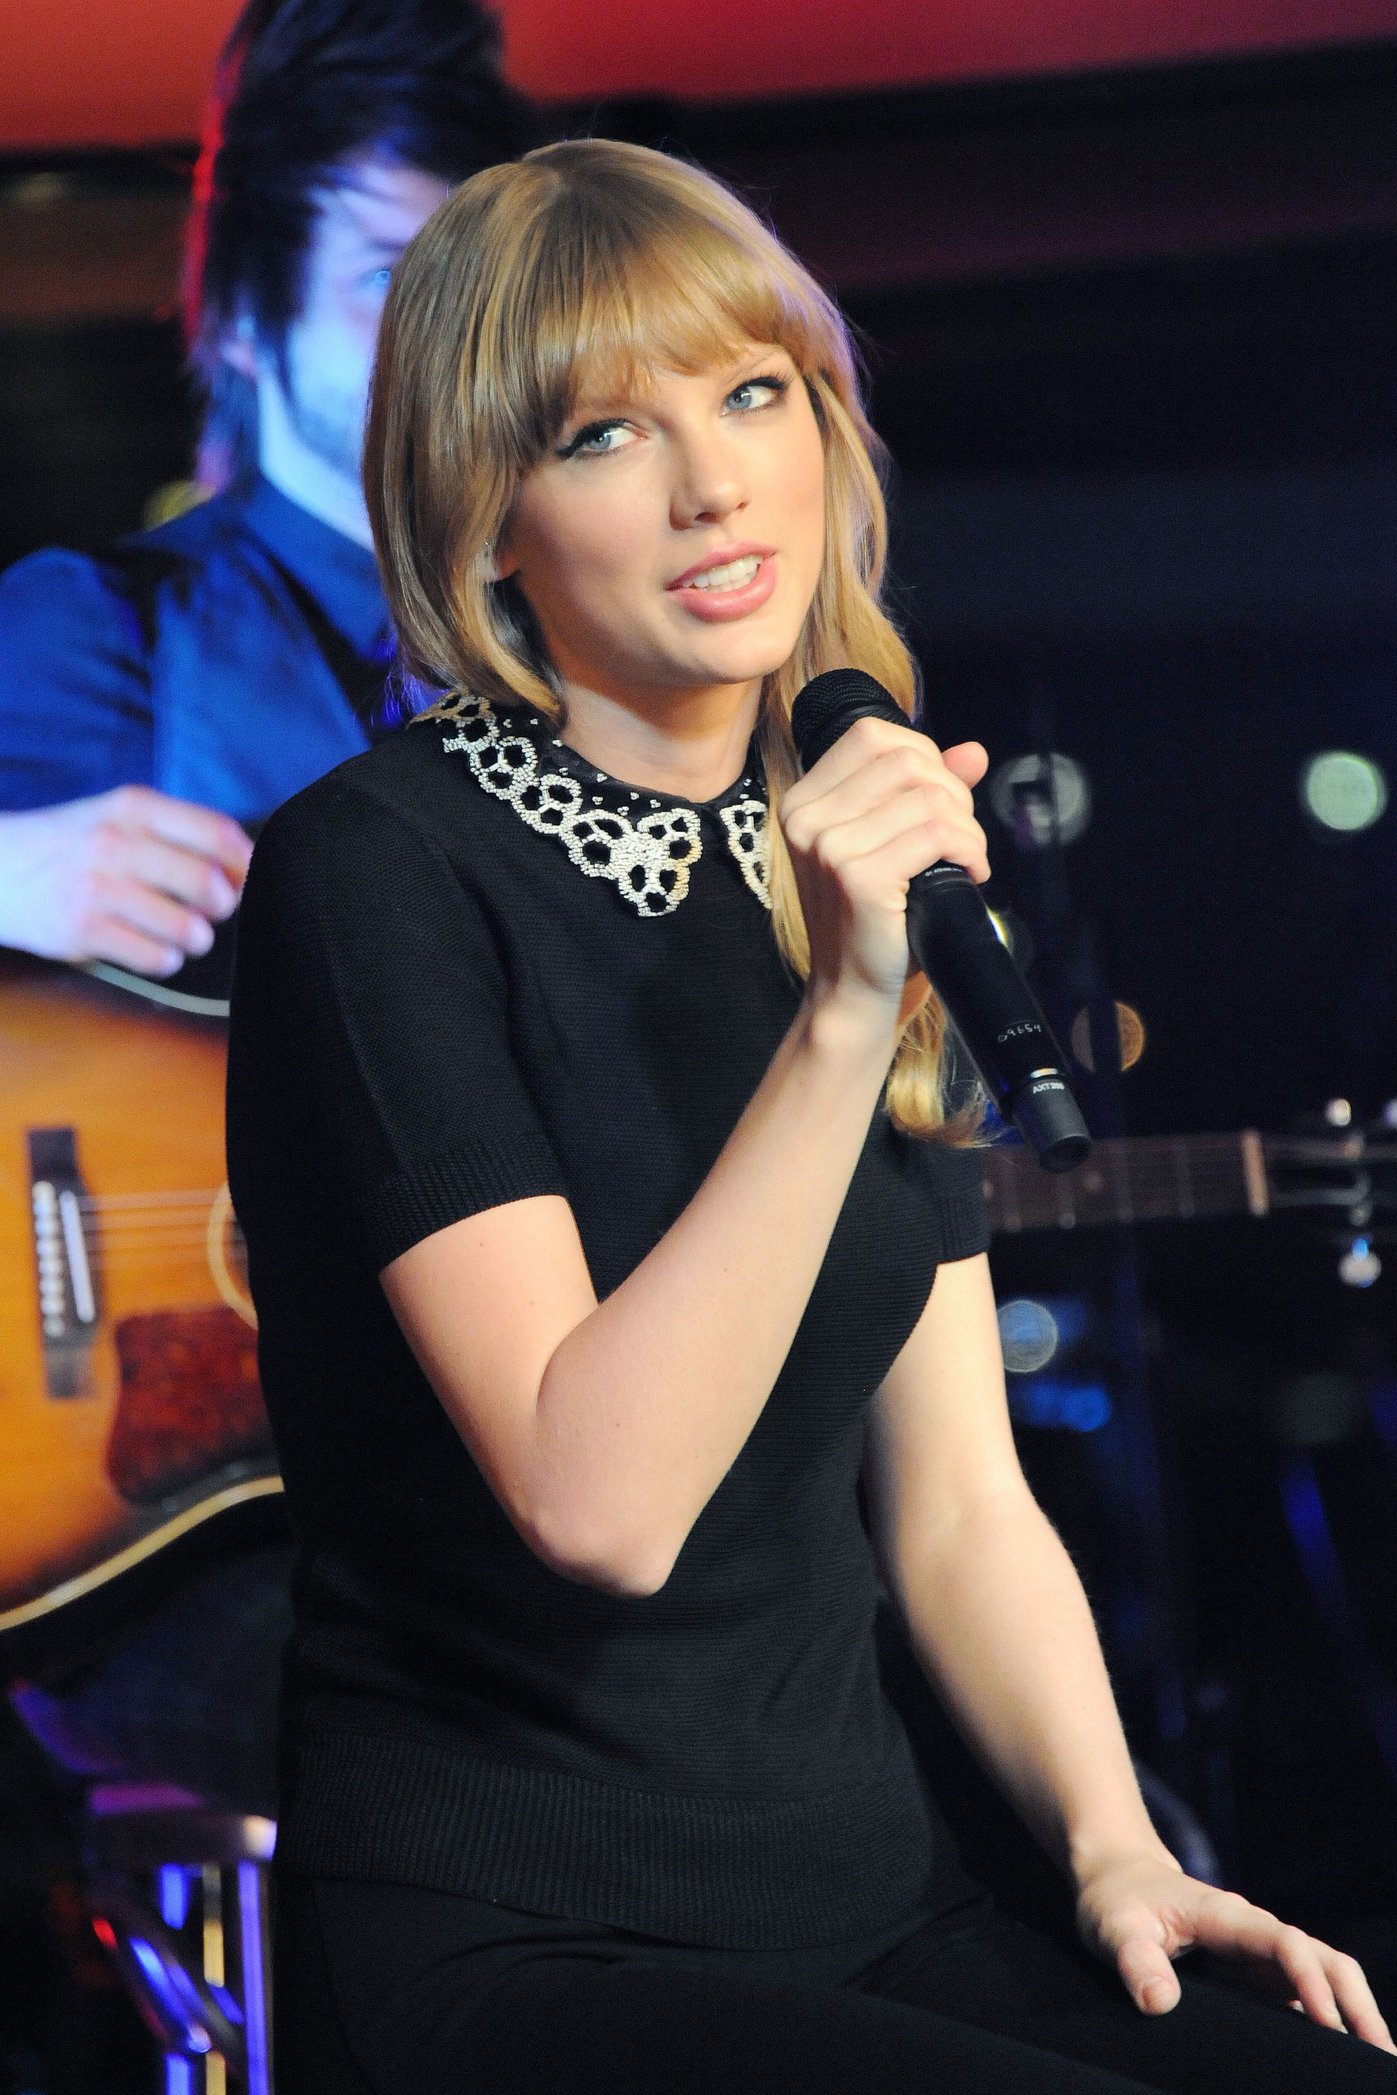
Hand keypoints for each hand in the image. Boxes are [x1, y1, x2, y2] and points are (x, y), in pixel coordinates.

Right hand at [0, 786, 251, 975]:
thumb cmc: (71, 845)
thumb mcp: (117, 816)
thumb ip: (176, 832)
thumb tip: (244, 865)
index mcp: (133, 808)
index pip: (217, 832)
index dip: (244, 863)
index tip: (243, 879)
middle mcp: (116, 843)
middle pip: (208, 884)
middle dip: (223, 906)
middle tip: (212, 911)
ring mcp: (98, 888)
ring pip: (186, 928)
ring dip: (196, 939)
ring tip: (182, 933)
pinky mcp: (83, 931)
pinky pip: (155, 957)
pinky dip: (165, 959)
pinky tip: (151, 948)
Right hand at [779, 714, 989, 1021]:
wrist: (851, 995)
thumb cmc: (873, 924)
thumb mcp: (890, 847)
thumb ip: (924, 794)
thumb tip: (972, 751)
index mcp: (803, 803)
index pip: (872, 735)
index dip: (923, 755)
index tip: (941, 799)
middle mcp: (805, 818)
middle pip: (906, 758)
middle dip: (952, 792)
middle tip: (959, 838)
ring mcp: (827, 847)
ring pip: (929, 796)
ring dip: (967, 827)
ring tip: (965, 860)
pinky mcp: (858, 877)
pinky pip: (936, 833)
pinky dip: (968, 850)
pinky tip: (969, 874)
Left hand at [1076, 1852, 1395, 2052]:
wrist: (1117, 1878)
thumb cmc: (1116, 1901)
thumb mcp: (1113, 1928)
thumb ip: (1134, 1960)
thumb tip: (1161, 2002)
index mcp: (1228, 1918)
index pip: (1286, 1944)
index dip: (1311, 1981)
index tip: (1330, 2026)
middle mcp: (1254, 1933)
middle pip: (1326, 1960)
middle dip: (1357, 2005)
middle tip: (1381, 2059)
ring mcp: (1258, 1954)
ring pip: (1325, 1976)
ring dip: (1354, 2013)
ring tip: (1376, 2065)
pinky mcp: (1253, 1973)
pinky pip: (1302, 1994)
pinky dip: (1329, 2021)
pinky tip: (1337, 2059)